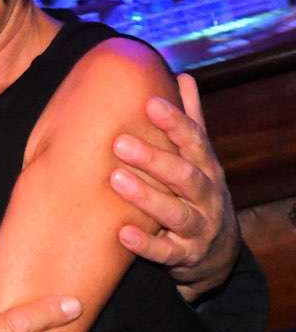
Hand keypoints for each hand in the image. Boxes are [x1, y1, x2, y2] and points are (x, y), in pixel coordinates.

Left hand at [110, 73, 239, 300]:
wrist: (215, 249)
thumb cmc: (196, 189)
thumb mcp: (198, 156)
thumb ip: (190, 118)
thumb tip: (185, 75)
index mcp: (205, 166)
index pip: (194, 140)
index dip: (174, 121)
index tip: (150, 102)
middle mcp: (206, 196)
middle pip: (184, 176)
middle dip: (154, 159)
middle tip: (119, 143)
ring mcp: (197, 227)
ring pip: (175, 213)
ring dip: (146, 197)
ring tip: (116, 179)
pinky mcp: (183, 256)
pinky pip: (166, 252)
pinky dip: (145, 244)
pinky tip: (122, 233)